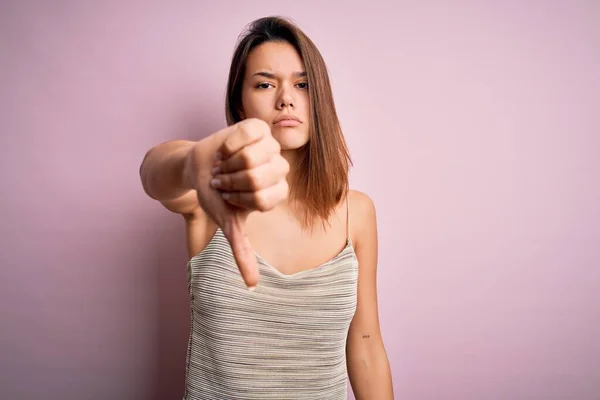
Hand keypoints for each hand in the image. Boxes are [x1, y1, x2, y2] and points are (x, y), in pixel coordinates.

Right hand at [189, 118, 288, 287]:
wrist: (200, 166)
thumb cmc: (216, 196)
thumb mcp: (228, 223)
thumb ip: (242, 251)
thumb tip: (252, 286)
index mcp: (277, 192)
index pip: (262, 199)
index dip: (238, 198)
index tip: (228, 196)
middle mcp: (279, 169)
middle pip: (257, 178)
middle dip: (231, 181)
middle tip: (224, 180)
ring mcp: (271, 147)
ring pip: (252, 157)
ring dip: (229, 163)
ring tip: (225, 164)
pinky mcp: (259, 128)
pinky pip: (247, 136)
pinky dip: (229, 143)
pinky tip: (227, 148)